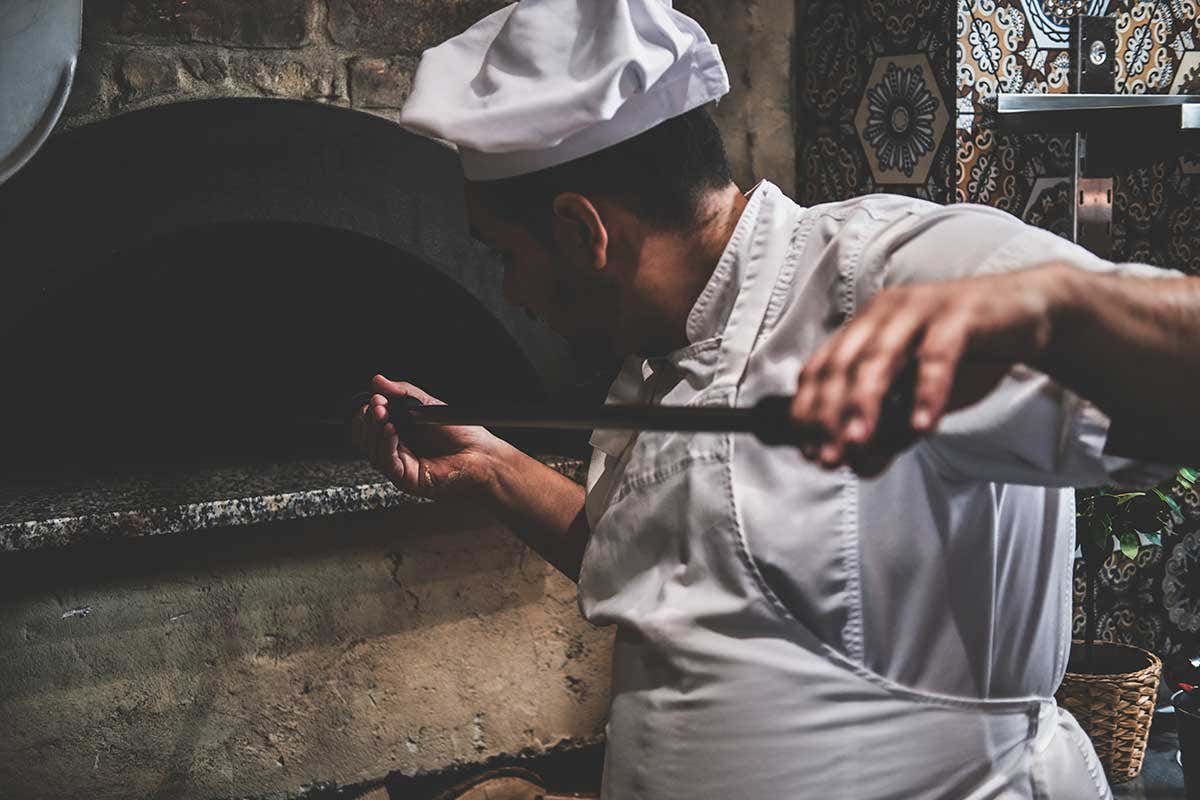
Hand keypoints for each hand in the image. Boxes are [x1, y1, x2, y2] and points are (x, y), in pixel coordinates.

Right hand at [351, 375, 507, 499]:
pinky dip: (385, 446)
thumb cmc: (462, 434)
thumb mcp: (428, 405)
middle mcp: (397, 448)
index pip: (371, 421)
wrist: (481, 454)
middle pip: (366, 436)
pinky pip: (386, 463)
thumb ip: (403, 393)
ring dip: (375, 432)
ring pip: (372, 450)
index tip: (377, 399)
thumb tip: (379, 381)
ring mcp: (400, 464)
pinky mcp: (406, 478)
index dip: (369, 410)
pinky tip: (391, 433)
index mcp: (400, 430)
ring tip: (385, 418)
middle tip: (379, 407)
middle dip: (369, 419)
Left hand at [790, 263, 1068, 474]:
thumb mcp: (917, 397)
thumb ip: (888, 427)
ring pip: (879, 357)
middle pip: (842, 365)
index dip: (809, 412)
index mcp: (863, 329)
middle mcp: (882, 315)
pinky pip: (938, 355)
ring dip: (864, 404)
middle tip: (829, 458)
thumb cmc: (965, 359)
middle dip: (829, 416)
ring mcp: (919, 311)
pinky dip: (927, 392)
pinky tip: (924, 426)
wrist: (1028, 317)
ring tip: (859, 443)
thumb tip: (855, 464)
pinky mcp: (960, 315)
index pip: (820, 369)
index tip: (808, 453)